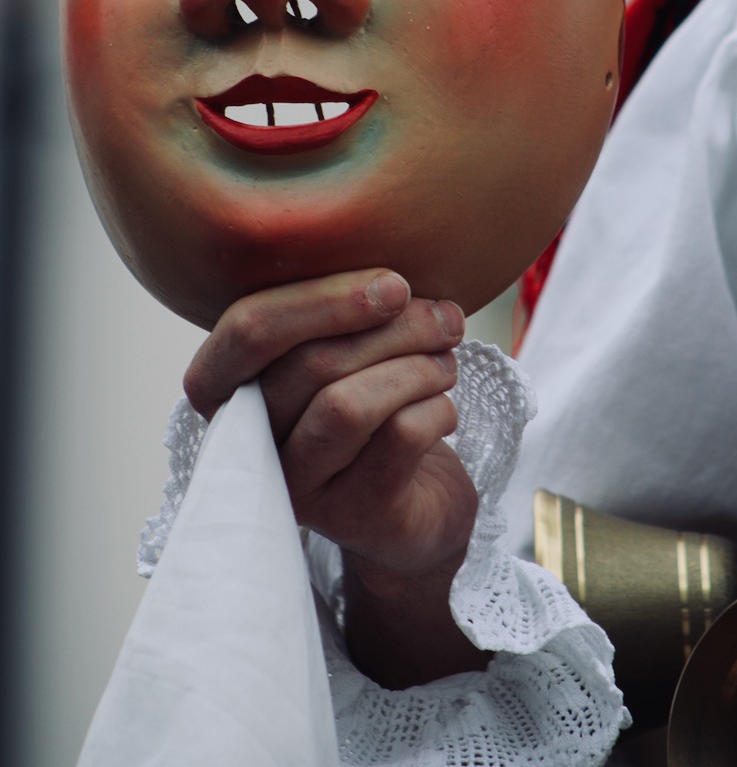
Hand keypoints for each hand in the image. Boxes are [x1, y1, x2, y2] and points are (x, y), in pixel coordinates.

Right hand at [183, 269, 476, 577]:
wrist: (417, 497)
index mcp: (226, 384)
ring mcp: (296, 487)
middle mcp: (246, 441)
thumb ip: (344, 307)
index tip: (395, 284)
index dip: (321, 300)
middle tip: (444, 319)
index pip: (248, 329)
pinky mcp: (351, 516)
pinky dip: (437, 407)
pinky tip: (444, 407)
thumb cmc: (372, 400)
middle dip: (395, 328)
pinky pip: (398, 438)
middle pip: (311, 363)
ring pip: (348, 405)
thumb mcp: (345, 344)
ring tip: (446, 361)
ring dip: (417, 368)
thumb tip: (392, 285)